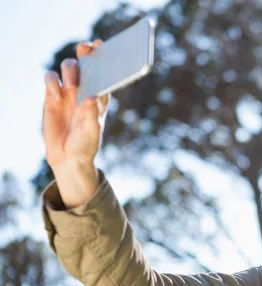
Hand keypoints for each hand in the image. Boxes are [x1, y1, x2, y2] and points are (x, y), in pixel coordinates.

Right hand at [42, 40, 110, 169]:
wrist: (68, 157)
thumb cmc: (86, 144)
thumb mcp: (92, 131)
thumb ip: (91, 114)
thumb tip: (90, 97)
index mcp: (100, 96)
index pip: (103, 72)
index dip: (101, 56)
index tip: (99, 45)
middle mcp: (85, 90)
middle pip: (85, 64)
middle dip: (85, 54)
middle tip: (84, 49)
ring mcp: (68, 92)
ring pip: (67, 68)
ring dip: (70, 71)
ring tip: (72, 86)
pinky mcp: (51, 97)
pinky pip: (50, 80)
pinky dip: (52, 82)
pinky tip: (56, 95)